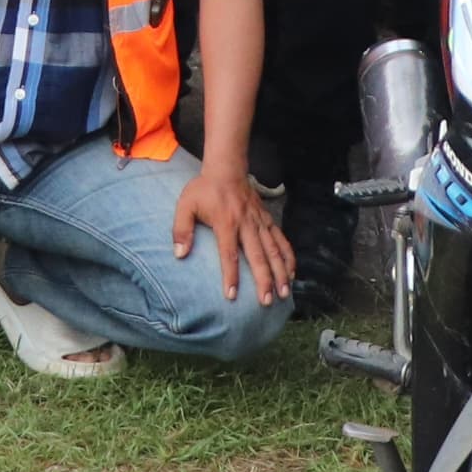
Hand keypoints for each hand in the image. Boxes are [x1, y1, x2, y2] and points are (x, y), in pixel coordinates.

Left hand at [171, 160, 293, 305]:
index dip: (230, 276)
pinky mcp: (267, 219)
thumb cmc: (204, 190)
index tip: (232, 296)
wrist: (227, 169)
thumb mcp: (185, 205)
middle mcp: (246, 224)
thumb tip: (180, 255)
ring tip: (283, 293)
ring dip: (280, 272)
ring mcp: (259, 222)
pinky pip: (281, 240)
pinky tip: (292, 273)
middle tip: (266, 301)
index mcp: (225, 223)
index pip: (229, 254)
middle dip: (263, 280)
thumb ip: (181, 230)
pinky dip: (288, 256)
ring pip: (273, 250)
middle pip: (257, 256)